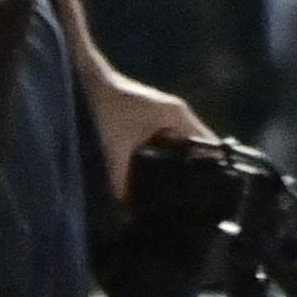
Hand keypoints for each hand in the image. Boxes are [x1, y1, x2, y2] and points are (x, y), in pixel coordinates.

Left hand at [87, 69, 211, 201]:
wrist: (85, 81)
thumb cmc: (103, 107)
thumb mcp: (113, 149)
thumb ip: (120, 183)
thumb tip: (127, 216)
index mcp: (177, 116)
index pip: (208, 146)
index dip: (212, 170)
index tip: (211, 195)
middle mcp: (176, 115)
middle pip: (197, 150)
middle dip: (193, 174)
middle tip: (191, 203)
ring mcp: (165, 117)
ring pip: (180, 148)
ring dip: (177, 167)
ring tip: (176, 195)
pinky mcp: (151, 120)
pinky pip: (166, 144)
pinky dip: (164, 160)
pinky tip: (156, 179)